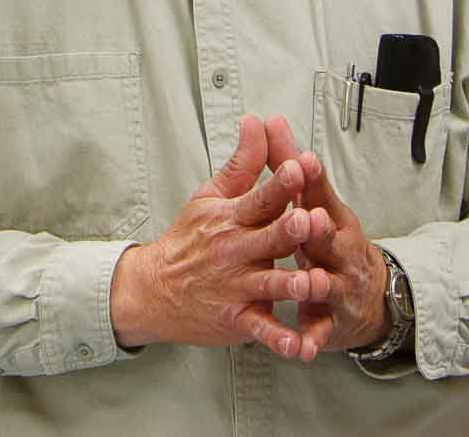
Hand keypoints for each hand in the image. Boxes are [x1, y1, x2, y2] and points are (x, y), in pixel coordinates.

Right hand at [109, 114, 323, 360]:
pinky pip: (263, 331)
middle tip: (309, 219)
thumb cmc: (189, 239)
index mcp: (230, 218)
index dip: (279, 184)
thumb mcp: (210, 195)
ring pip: (270, 286)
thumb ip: (243, 162)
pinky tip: (300, 347)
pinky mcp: (239, 319)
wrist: (154, 289)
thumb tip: (258, 122)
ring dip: (293, 285)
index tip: (297, 169)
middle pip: (269, 239)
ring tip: (314, 283)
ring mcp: (237, 288)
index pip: (258, 198)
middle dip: (289, 230)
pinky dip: (281, 341)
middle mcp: (235, 252)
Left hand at [274, 133, 391, 355]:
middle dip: (322, 229)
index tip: (303, 160)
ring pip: (330, 283)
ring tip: (312, 280)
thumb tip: (268, 119)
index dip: (313, 179)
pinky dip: (311, 340)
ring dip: (322, 282)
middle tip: (310, 219)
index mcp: (331, 218)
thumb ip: (286, 163)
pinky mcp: (330, 322)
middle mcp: (339, 251)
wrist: (367, 298)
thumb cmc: (329, 239)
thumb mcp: (313, 202)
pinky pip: (320, 333)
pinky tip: (302, 347)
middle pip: (331, 237)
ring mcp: (338, 287)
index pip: (322, 194)